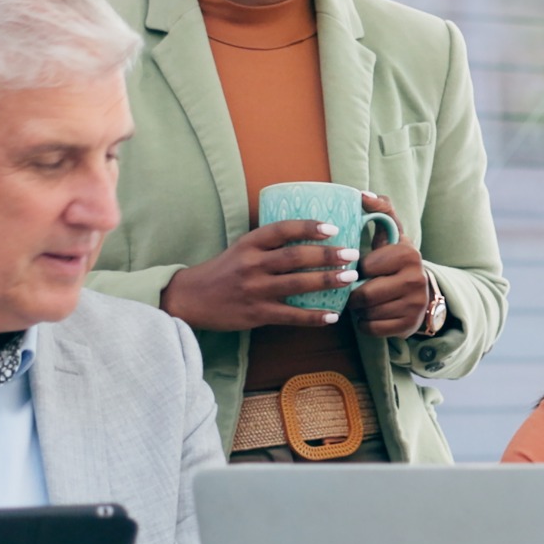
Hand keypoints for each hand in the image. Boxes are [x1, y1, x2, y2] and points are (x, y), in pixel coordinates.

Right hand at [160, 220, 359, 331]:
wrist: (191, 298)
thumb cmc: (223, 271)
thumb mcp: (241, 248)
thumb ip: (269, 244)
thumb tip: (310, 237)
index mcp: (249, 243)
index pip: (283, 229)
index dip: (309, 226)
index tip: (333, 228)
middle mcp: (252, 264)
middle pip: (296, 256)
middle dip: (328, 255)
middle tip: (352, 255)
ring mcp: (255, 289)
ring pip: (298, 284)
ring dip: (327, 281)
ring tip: (350, 278)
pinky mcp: (257, 313)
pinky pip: (291, 315)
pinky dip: (313, 317)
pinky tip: (332, 316)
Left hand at [343, 192, 432, 337]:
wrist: (421, 294)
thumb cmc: (395, 261)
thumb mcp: (392, 235)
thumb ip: (380, 211)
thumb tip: (362, 195)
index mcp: (408, 253)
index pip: (365, 266)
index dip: (358, 269)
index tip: (365, 269)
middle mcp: (416, 278)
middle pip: (364, 294)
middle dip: (355, 293)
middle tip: (359, 289)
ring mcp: (415, 304)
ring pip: (367, 312)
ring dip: (361, 309)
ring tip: (368, 302)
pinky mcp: (409, 325)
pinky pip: (372, 328)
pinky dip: (366, 323)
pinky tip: (374, 315)